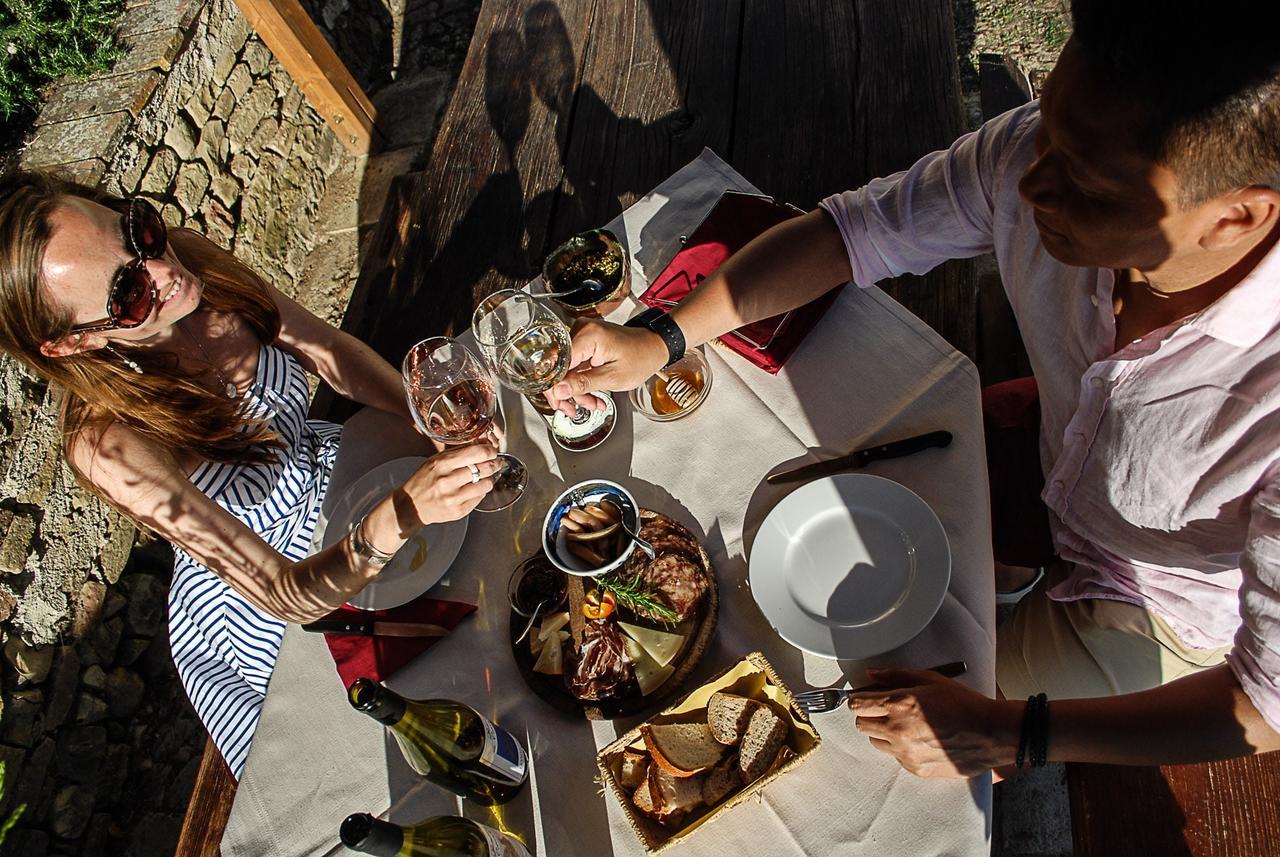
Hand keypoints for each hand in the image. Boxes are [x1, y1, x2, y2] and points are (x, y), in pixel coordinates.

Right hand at [401, 442, 501, 524]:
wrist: (411, 505)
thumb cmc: (424, 480)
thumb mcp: (435, 460)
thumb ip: (458, 453)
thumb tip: (482, 445)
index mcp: (442, 464)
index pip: (476, 453)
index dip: (490, 451)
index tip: (492, 451)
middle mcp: (448, 480)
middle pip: (484, 468)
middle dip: (493, 464)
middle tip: (495, 463)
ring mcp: (453, 498)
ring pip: (486, 484)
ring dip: (489, 480)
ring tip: (484, 478)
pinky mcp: (458, 511)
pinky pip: (480, 498)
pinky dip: (480, 492)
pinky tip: (474, 490)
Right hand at [545, 319, 668, 416]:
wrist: (654, 347)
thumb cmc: (641, 357)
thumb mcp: (613, 377)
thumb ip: (583, 384)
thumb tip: (558, 390)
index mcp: (588, 335)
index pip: (557, 363)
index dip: (554, 387)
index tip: (559, 403)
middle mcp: (581, 331)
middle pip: (559, 367)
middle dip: (567, 392)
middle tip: (572, 410)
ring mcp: (582, 336)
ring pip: (566, 370)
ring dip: (576, 390)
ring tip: (592, 403)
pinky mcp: (585, 343)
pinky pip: (574, 366)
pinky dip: (581, 381)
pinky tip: (591, 394)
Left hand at [849, 668, 1020, 777]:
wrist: (991, 734)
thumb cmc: (964, 703)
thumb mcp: (930, 680)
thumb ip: (896, 675)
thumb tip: (872, 675)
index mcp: (899, 704)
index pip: (857, 704)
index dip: (859, 699)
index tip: (864, 698)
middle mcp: (898, 730)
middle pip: (860, 725)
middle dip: (869, 715)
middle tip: (885, 710)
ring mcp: (906, 753)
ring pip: (875, 742)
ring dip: (883, 733)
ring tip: (904, 725)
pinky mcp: (915, 768)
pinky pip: (895, 757)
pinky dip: (901, 748)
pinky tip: (920, 739)